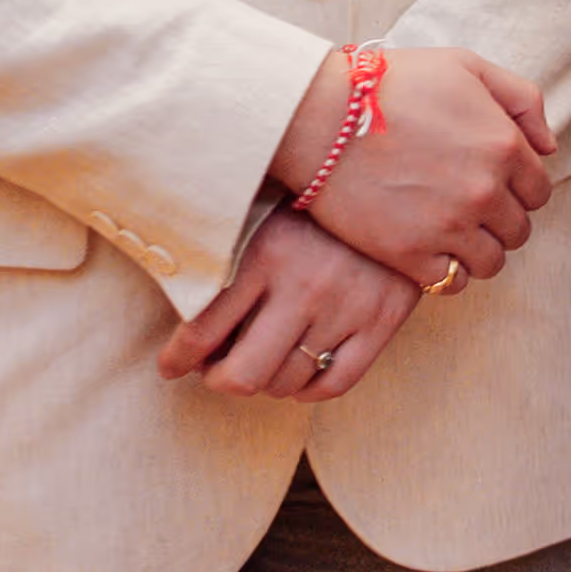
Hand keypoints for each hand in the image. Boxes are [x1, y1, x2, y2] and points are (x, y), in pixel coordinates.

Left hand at [157, 210, 420, 401]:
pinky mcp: (384, 320)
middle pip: (242, 376)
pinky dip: (310, 388)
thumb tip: (182, 326)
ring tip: (264, 359)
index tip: (172, 366)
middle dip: (221, 379)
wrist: (398, 183)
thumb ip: (221, 258)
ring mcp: (348, 306)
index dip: (177, 359)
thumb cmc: (312, 202)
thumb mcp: (261, 214)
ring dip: (267, 380)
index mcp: (265, 253)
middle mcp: (305, 285)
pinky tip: (301, 369)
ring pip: (286, 382)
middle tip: (218, 369)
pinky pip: (335, 384)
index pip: (200, 332)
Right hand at [266, 45, 557, 291]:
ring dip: (479, 251)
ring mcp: (448, 226)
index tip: (495, 186)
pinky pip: (450, 282)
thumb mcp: (467, 67)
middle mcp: (485, 190)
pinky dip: (448, 273)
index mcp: (504, 146)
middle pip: (519, 229)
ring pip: (491, 262)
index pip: (539, 191)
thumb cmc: (393, 83)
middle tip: (471, 210)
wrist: (321, 116)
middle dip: (501, 221)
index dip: (519, 189)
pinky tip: (431, 253)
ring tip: (454, 235)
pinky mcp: (409, 254)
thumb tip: (548, 146)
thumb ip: (521, 100)